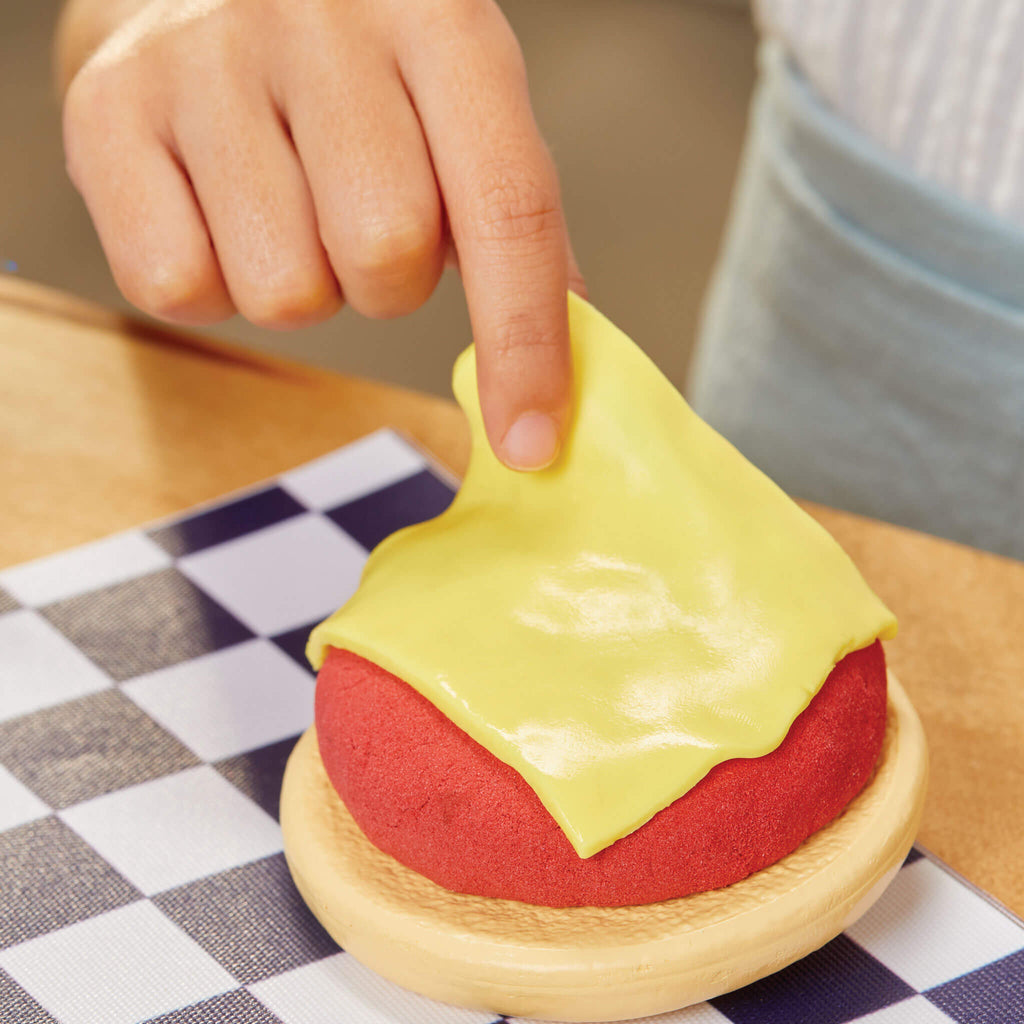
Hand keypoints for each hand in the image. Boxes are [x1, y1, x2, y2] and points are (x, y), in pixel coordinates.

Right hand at [60, 0, 584, 468]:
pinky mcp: (109, 111)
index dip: (525, 341)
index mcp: (440, 19)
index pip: (505, 206)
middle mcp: (322, 21)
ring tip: (286, 208)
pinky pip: (180, 288)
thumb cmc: (353, 70)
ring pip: (284, 287)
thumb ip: (515, 221)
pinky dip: (212, 284)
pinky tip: (216, 214)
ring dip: (302, 284)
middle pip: (387, 256)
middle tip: (359, 226)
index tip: (531, 441)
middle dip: (387, 285)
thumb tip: (568, 356)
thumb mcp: (456, 106)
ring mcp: (205, 60)